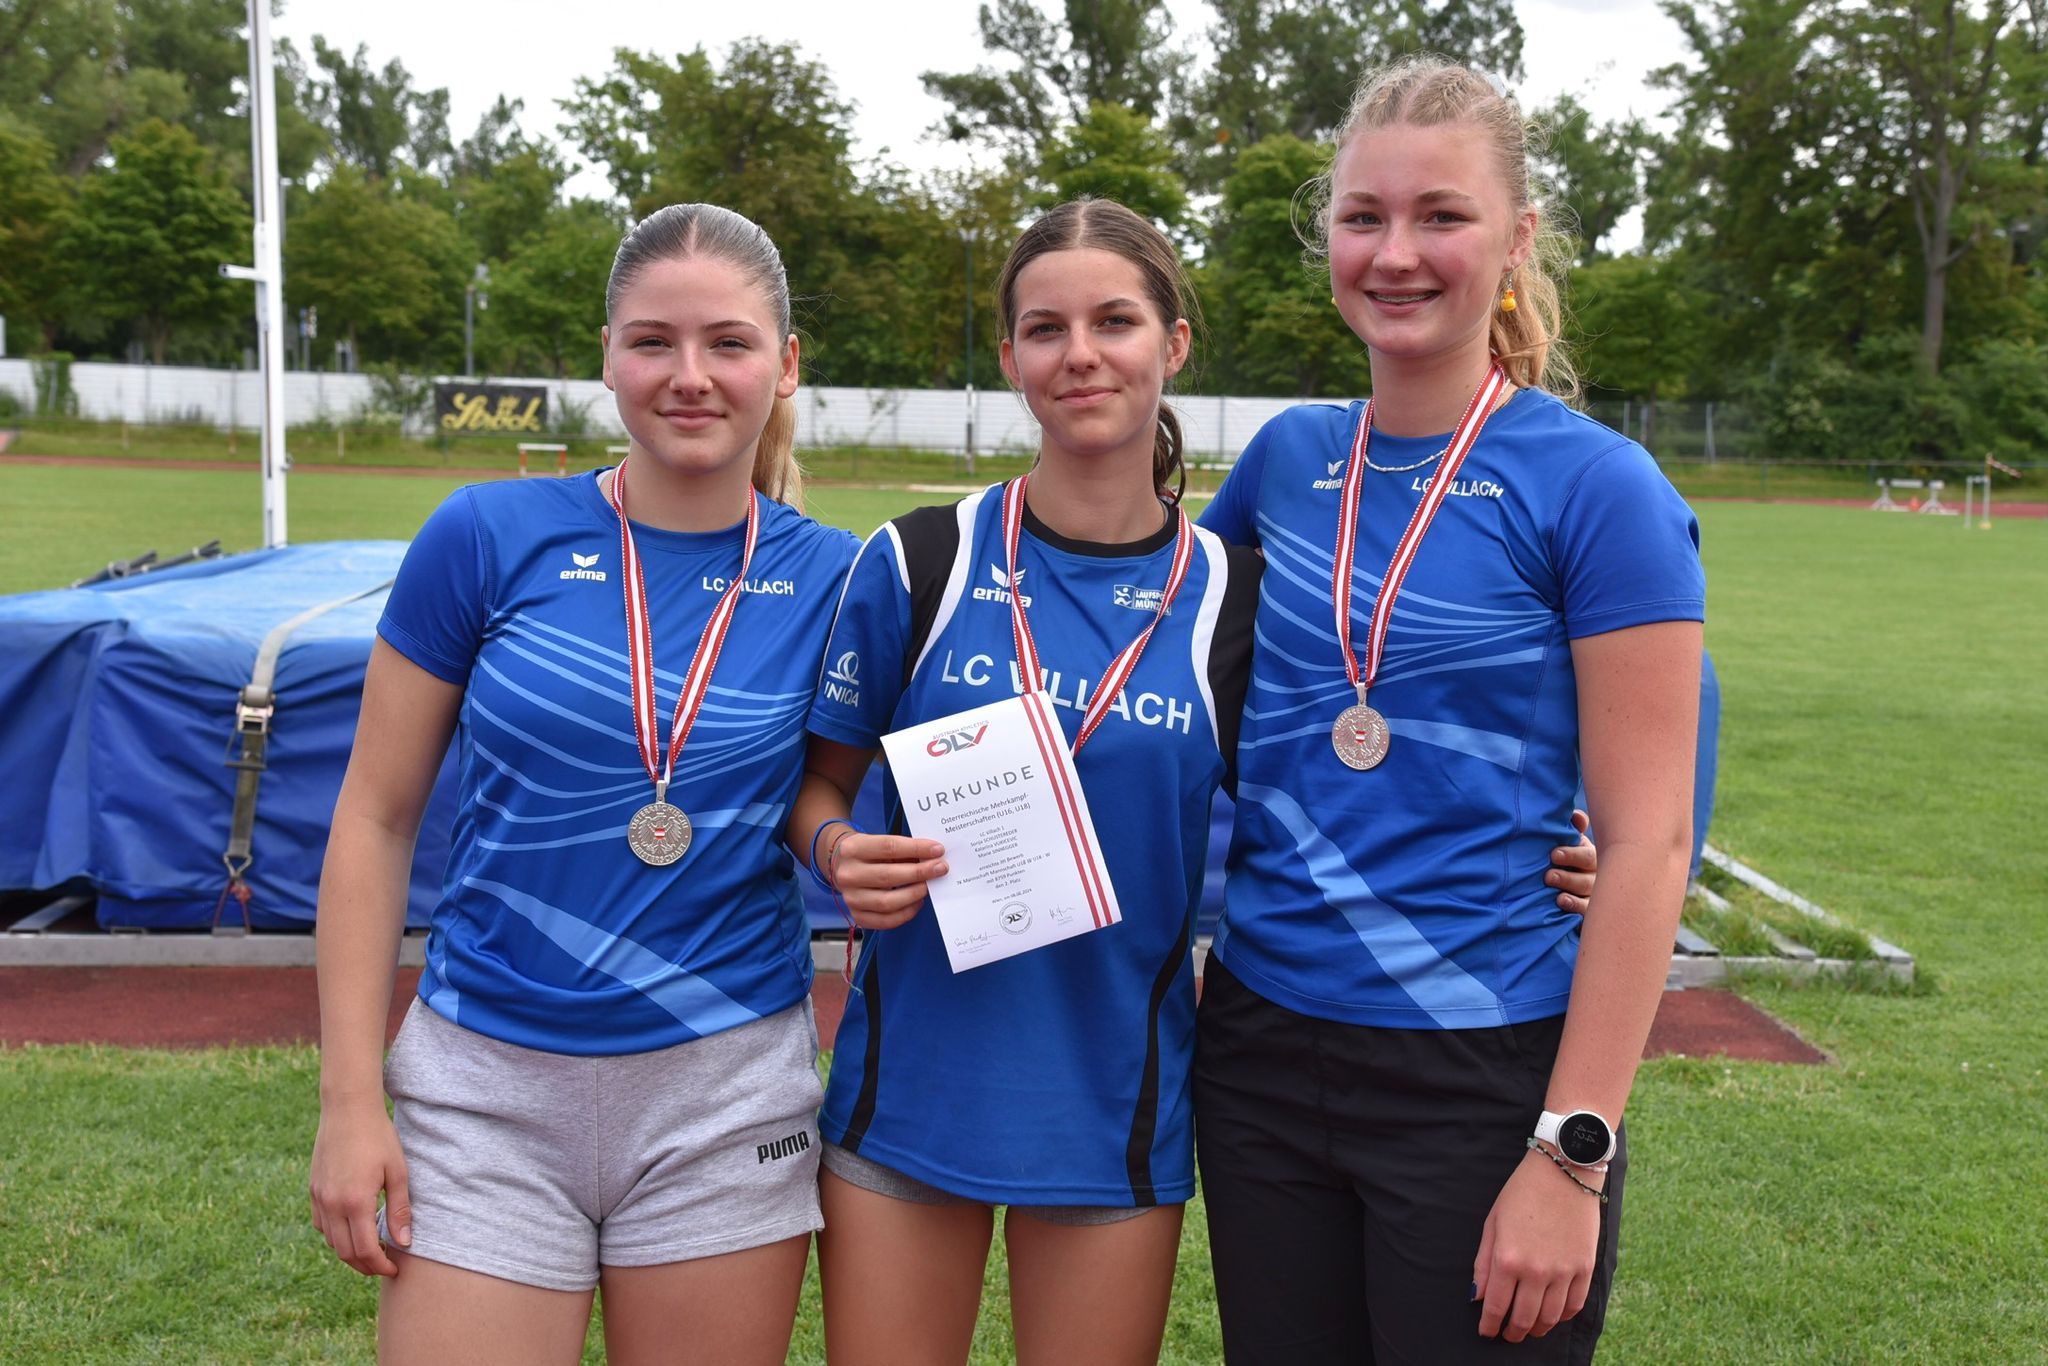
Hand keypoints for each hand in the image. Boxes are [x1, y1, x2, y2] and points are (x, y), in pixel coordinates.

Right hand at [309, 1099, 410, 1276]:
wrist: (348, 1110)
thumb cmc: (378, 1137)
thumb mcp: (398, 1172)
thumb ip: (399, 1209)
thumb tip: (404, 1243)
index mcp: (355, 1202)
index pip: (365, 1250)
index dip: (380, 1265)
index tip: (395, 1268)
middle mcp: (332, 1204)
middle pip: (345, 1253)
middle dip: (366, 1265)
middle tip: (385, 1264)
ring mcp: (319, 1198)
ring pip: (331, 1242)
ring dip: (350, 1252)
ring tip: (373, 1248)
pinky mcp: (313, 1190)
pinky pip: (322, 1225)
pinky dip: (336, 1236)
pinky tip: (354, 1229)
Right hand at [827, 829, 947, 929]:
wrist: (843, 867)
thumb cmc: (869, 853)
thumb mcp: (879, 842)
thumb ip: (903, 849)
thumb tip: (933, 858)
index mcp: (853, 849)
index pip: (888, 847)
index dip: (916, 848)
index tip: (938, 850)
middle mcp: (848, 874)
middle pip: (888, 876)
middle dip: (919, 873)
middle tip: (940, 869)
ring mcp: (851, 898)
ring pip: (887, 902)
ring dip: (914, 894)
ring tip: (928, 887)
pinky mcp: (857, 915)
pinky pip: (885, 921)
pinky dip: (906, 913)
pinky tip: (917, 903)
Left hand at [1472, 1146, 1603, 1341]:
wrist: (1563, 1171)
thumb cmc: (1522, 1194)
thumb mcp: (1493, 1223)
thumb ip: (1483, 1263)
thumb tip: (1477, 1298)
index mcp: (1508, 1259)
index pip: (1497, 1307)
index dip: (1490, 1325)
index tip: (1486, 1332)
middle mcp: (1536, 1271)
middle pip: (1524, 1318)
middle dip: (1512, 1332)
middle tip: (1507, 1335)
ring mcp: (1564, 1271)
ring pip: (1551, 1318)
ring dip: (1537, 1329)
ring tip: (1528, 1329)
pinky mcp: (1585, 1267)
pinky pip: (1575, 1305)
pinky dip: (1563, 1317)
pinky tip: (1553, 1315)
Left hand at [1547, 809, 1597, 914]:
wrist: (1561, 886)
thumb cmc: (1563, 858)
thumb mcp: (1567, 842)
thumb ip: (1572, 828)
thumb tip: (1576, 817)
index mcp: (1589, 857)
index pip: (1587, 855)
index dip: (1572, 855)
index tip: (1554, 854)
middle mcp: (1595, 876)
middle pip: (1587, 878)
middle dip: (1568, 877)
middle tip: (1549, 876)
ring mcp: (1593, 896)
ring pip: (1586, 895)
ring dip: (1570, 894)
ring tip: (1556, 894)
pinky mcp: (1588, 911)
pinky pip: (1586, 911)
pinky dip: (1575, 907)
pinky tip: (1562, 903)